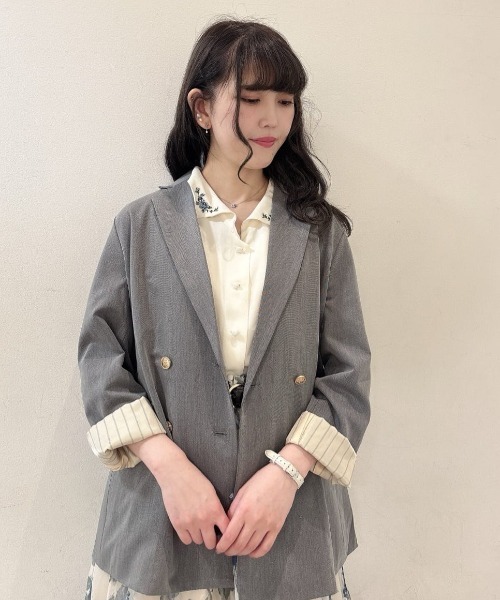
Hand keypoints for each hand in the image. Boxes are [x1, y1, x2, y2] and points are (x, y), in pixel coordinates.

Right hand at [128, 434, 229, 550]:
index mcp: (215, 509)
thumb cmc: (195, 479)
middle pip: (211, 542)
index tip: (224, 536)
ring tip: (198, 528)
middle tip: (210, 535)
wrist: (175, 474)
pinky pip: (186, 540)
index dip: (226, 535)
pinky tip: (189, 529)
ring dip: (199, 536)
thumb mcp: (212, 492)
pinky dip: (188, 536)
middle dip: (212, 539)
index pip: (227, 532)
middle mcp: (204, 519)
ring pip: (198, 541)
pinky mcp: (177, 524)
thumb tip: (222, 524)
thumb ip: (217, 509)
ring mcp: (190, 523)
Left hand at [214, 463, 297, 558]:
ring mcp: (267, 525)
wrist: (283, 476)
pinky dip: (257, 553)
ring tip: (235, 551)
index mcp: (244, 510)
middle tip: (225, 551)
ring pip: (251, 547)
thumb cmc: (261, 480)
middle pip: (239, 544)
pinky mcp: (277, 527)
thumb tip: (227, 524)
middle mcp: (255, 520)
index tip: (218, 548)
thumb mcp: (242, 491)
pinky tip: (251, 552)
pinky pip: (266, 546)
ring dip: (241, 553)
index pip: (229, 535)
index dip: (222, 545)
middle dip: (229, 551)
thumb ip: (234, 509)